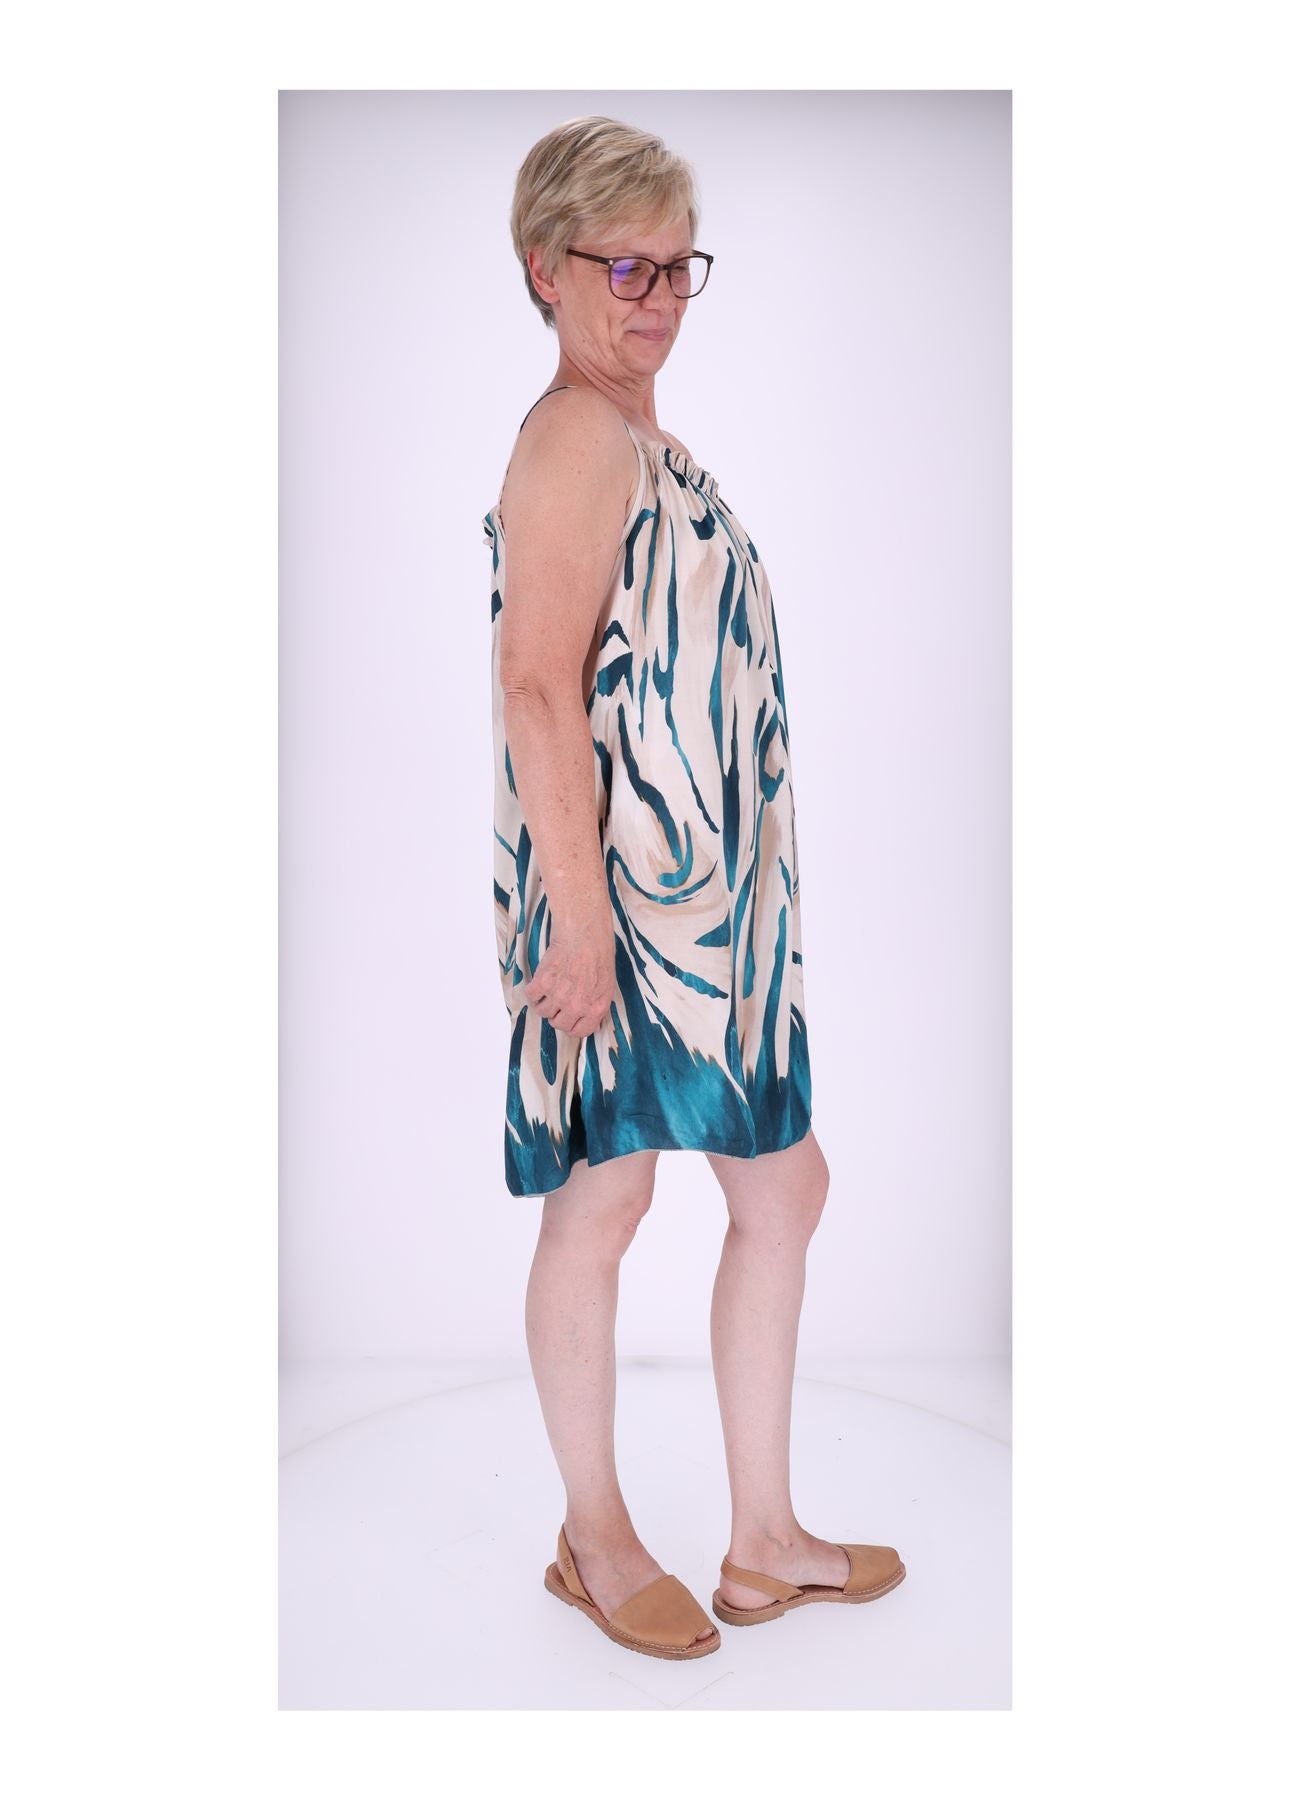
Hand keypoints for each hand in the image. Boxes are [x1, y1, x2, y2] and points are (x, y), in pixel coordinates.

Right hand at [522, 909, 616, 1037]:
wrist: (585, 931)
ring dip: (544, 1002)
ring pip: (542, 1012)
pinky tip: (541, 979)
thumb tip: (592, 1022)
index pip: (579, 1031)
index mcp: (596, 1007)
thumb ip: (597, 1005)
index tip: (568, 1018)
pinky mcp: (543, 982)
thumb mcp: (607, 984)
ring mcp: (559, 995)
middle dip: (557, 1015)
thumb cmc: (599, 953)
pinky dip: (533, 989)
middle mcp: (577, 1005)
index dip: (572, 1026)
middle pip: (558, 1024)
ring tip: (549, 988)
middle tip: (557, 1001)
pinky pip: (531, 996)